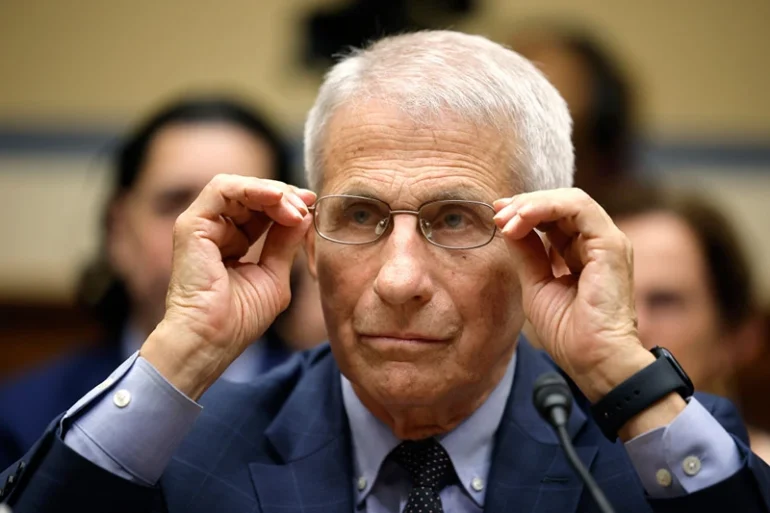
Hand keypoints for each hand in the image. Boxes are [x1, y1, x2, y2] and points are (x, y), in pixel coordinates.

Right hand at [141, 175, 315, 399]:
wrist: (213, 340)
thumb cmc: (240, 318)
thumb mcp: (274, 274)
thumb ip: (285, 243)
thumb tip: (304, 215)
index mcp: (233, 242)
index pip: (261, 210)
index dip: (288, 204)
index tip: (312, 207)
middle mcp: (215, 230)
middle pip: (251, 195)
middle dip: (284, 196)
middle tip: (307, 205)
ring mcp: (201, 226)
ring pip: (238, 187)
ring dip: (271, 192)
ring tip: (294, 208)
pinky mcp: (192, 224)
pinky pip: (222, 189)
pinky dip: (252, 189)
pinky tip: (276, 200)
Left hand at [493, 188, 652, 402]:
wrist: (592, 359)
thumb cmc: (569, 332)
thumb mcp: (536, 284)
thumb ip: (526, 253)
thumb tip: (507, 226)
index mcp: (583, 253)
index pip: (554, 218)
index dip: (524, 212)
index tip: (496, 217)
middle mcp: (598, 243)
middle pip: (560, 204)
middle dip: (524, 204)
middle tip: (497, 213)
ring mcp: (607, 241)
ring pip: (569, 200)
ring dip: (532, 204)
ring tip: (506, 218)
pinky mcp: (610, 244)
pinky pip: (578, 207)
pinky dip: (545, 208)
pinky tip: (521, 221)